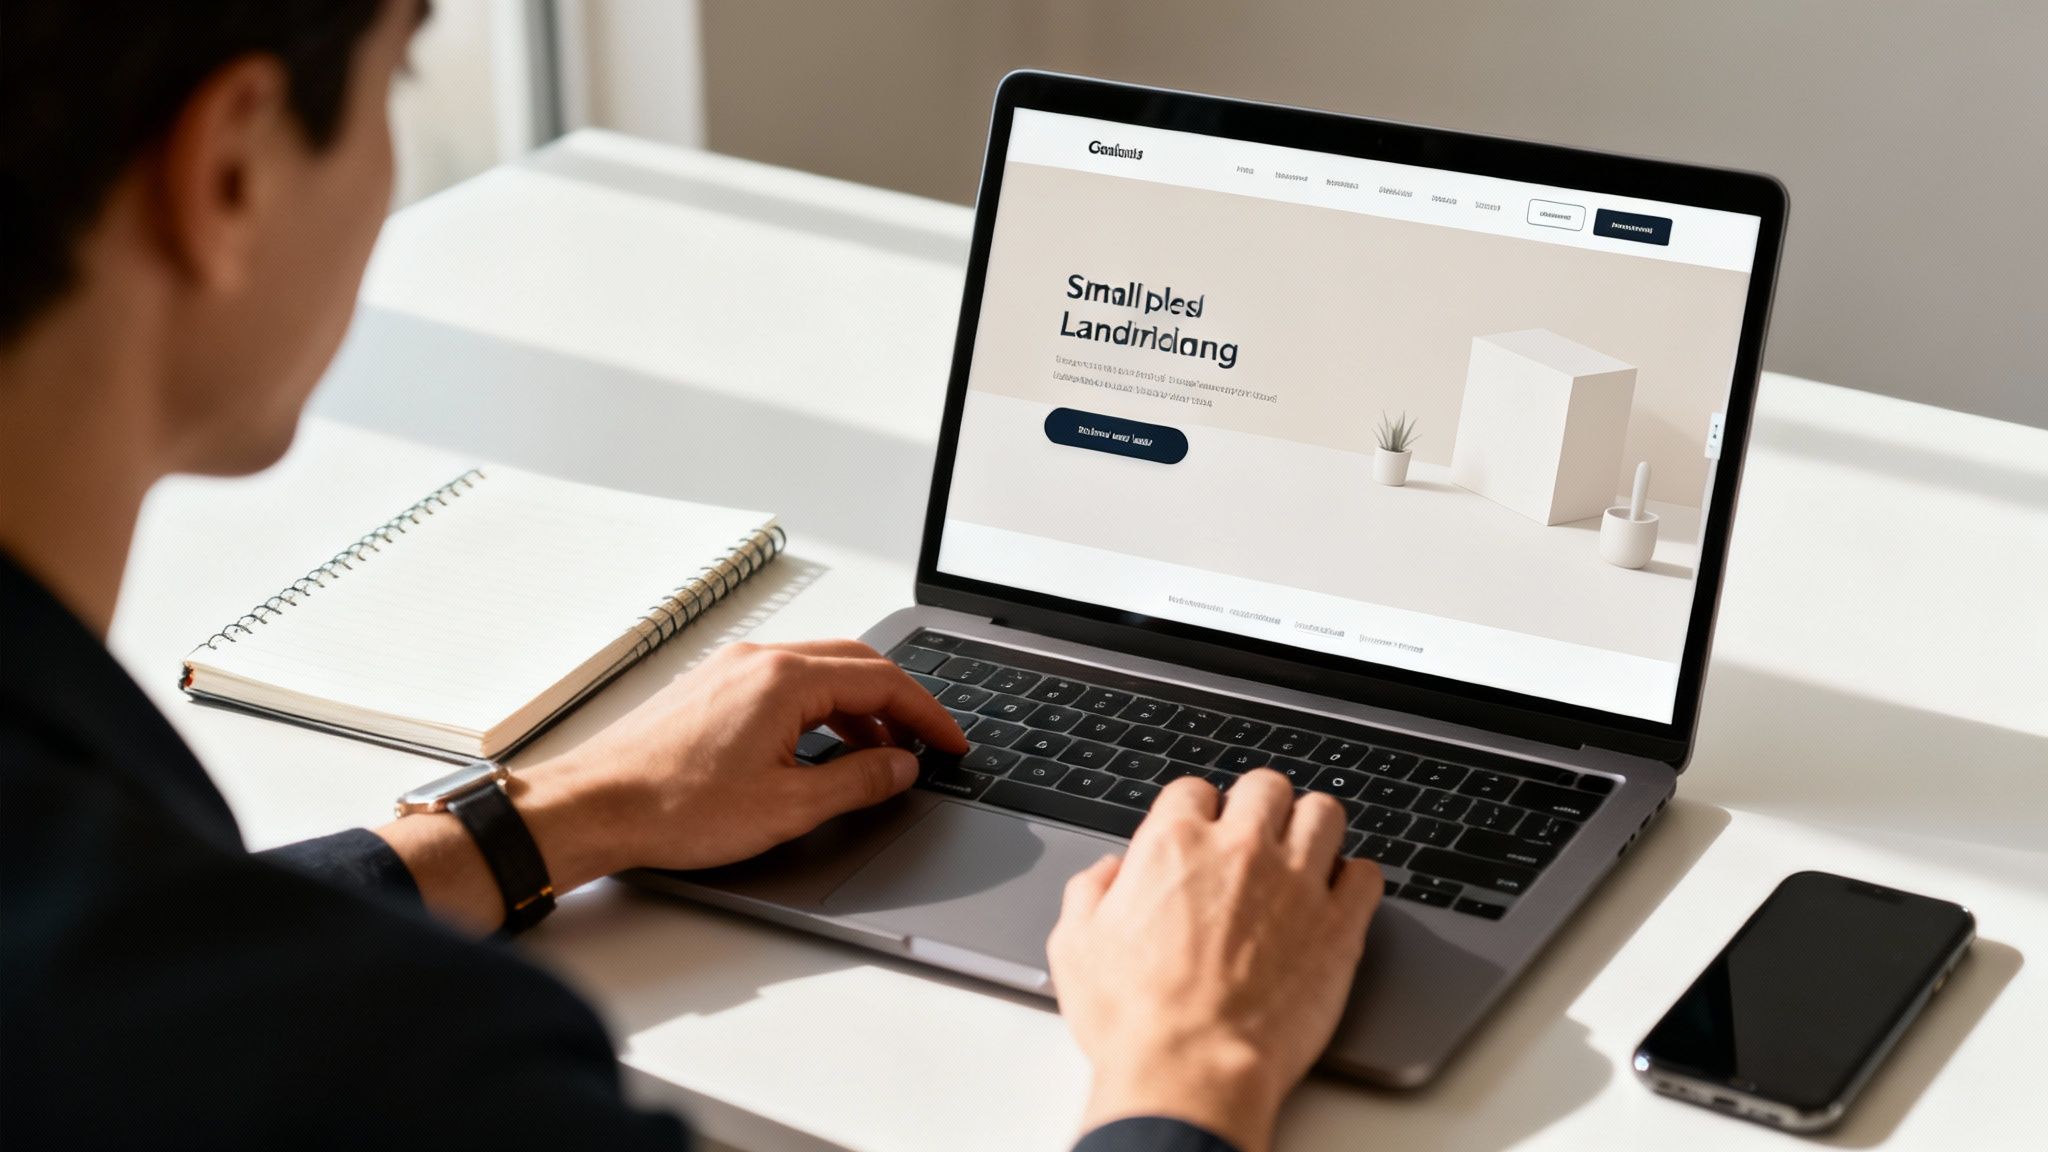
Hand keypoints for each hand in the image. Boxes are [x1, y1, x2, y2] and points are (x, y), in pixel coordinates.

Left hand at [524, 639, 966, 876]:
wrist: (593, 807)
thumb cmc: (672, 806)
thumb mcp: (788, 807)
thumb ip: (857, 783)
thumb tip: (900, 767)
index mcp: (785, 679)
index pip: (883, 680)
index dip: (929, 715)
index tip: (951, 744)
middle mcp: (759, 660)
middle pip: (856, 663)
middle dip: (900, 703)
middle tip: (926, 744)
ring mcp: (731, 670)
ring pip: (819, 673)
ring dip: (859, 708)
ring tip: (878, 755)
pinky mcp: (711, 689)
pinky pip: (785, 684)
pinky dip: (819, 710)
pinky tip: (820, 750)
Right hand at [1047, 771, 1381, 1151]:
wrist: (1191, 1070)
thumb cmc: (1133, 1018)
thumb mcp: (1074, 947)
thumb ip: (1089, 894)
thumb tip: (1107, 874)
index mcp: (1174, 845)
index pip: (1194, 791)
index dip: (1197, 811)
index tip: (1201, 832)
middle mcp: (1239, 849)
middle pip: (1266, 787)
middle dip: (1259, 806)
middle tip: (1255, 836)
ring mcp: (1296, 883)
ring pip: (1324, 814)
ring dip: (1313, 828)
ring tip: (1304, 854)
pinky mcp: (1338, 926)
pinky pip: (1366, 875)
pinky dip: (1354, 880)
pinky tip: (1339, 896)